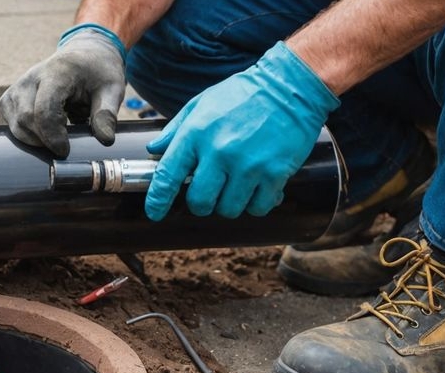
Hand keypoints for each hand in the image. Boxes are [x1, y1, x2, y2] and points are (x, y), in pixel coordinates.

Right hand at [0, 24, 126, 157]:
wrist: (84, 55)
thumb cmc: (98, 73)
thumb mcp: (113, 89)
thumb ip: (107, 113)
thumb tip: (105, 140)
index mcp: (58, 71)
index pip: (44, 109)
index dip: (52, 135)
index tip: (66, 151)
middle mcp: (32, 77)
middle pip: (26, 118)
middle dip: (44, 140)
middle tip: (65, 146)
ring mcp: (17, 86)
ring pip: (15, 124)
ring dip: (35, 139)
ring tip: (57, 136)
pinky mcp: (10, 97)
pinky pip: (11, 123)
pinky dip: (26, 134)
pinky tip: (45, 131)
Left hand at [145, 41, 339, 220]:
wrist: (290, 87)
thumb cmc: (243, 95)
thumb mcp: (201, 103)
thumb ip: (176, 129)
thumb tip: (154, 150)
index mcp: (196, 134)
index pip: (168, 176)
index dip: (158, 200)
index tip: (154, 213)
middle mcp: (219, 152)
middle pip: (200, 202)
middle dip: (201, 204)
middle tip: (209, 193)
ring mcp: (248, 165)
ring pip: (229, 209)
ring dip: (230, 203)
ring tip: (237, 185)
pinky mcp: (275, 173)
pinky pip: (258, 207)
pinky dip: (256, 203)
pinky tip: (258, 188)